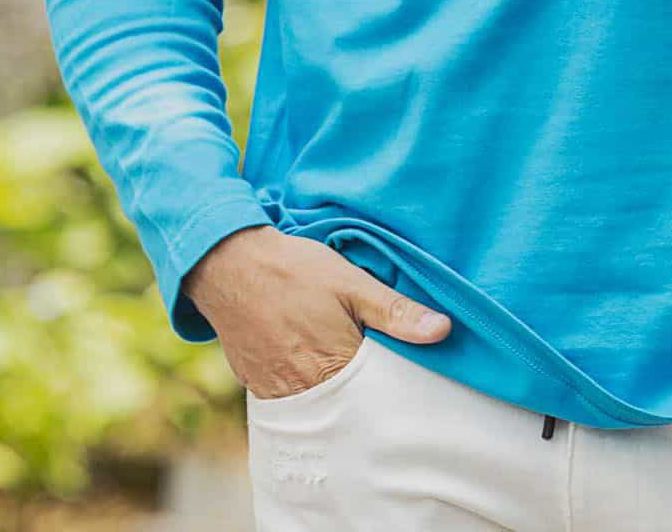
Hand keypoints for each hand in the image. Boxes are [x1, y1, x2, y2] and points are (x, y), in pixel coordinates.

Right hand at [183, 225, 451, 400]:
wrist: (227, 264)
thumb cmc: (293, 270)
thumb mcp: (351, 282)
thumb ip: (395, 312)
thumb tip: (443, 331)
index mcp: (334, 369)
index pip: (375, 398)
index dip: (391, 388)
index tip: (406, 379)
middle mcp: (303, 392)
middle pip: (345, 407)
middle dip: (362, 396)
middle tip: (374, 373)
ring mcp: (275, 393)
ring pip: (317, 406)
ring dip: (332, 393)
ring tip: (342, 368)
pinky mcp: (255, 385)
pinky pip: (289, 400)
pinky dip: (304, 388)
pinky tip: (311, 364)